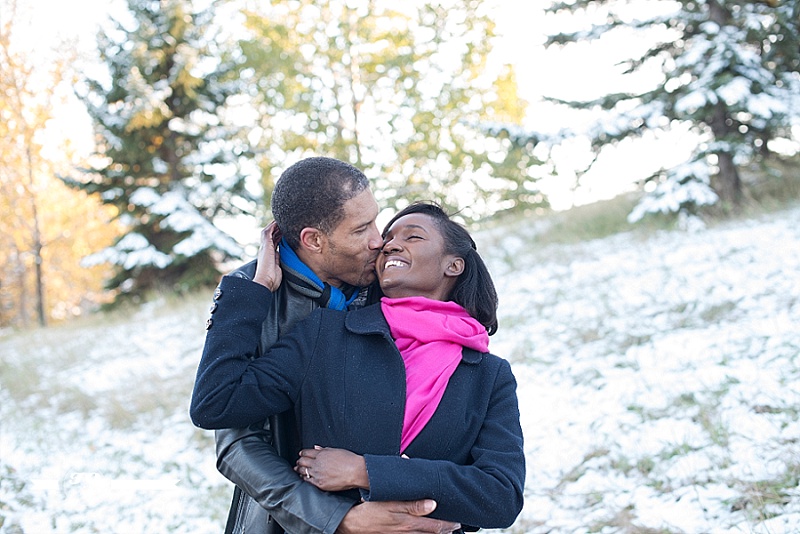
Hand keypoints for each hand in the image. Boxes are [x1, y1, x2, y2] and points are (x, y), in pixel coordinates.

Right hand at [253, 221, 282, 290]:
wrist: (265, 282)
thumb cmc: (272, 280)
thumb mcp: (280, 269)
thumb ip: (282, 262)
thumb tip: (287, 257)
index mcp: (270, 255)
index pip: (275, 242)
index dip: (280, 236)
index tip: (286, 232)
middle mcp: (266, 250)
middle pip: (272, 236)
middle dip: (278, 229)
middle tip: (285, 222)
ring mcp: (265, 247)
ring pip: (269, 232)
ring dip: (275, 225)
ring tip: (281, 219)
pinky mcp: (265, 246)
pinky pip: (268, 232)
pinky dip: (272, 226)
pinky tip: (277, 221)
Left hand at [295, 446, 367, 490]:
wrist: (355, 471)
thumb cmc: (349, 460)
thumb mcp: (336, 450)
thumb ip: (324, 449)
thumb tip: (316, 447)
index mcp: (321, 454)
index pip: (307, 452)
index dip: (302, 453)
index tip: (301, 454)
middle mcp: (317, 463)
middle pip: (303, 461)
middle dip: (299, 461)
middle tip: (298, 462)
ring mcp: (317, 474)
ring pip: (303, 471)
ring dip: (299, 469)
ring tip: (298, 469)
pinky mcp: (319, 483)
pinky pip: (307, 481)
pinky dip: (304, 478)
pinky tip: (303, 478)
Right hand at [337, 500, 460, 533]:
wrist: (352, 522)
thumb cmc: (370, 510)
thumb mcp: (392, 503)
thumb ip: (413, 504)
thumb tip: (433, 504)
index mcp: (409, 523)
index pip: (435, 526)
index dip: (449, 524)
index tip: (458, 521)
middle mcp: (407, 533)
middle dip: (446, 530)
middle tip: (456, 526)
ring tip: (446, 530)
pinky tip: (424, 532)